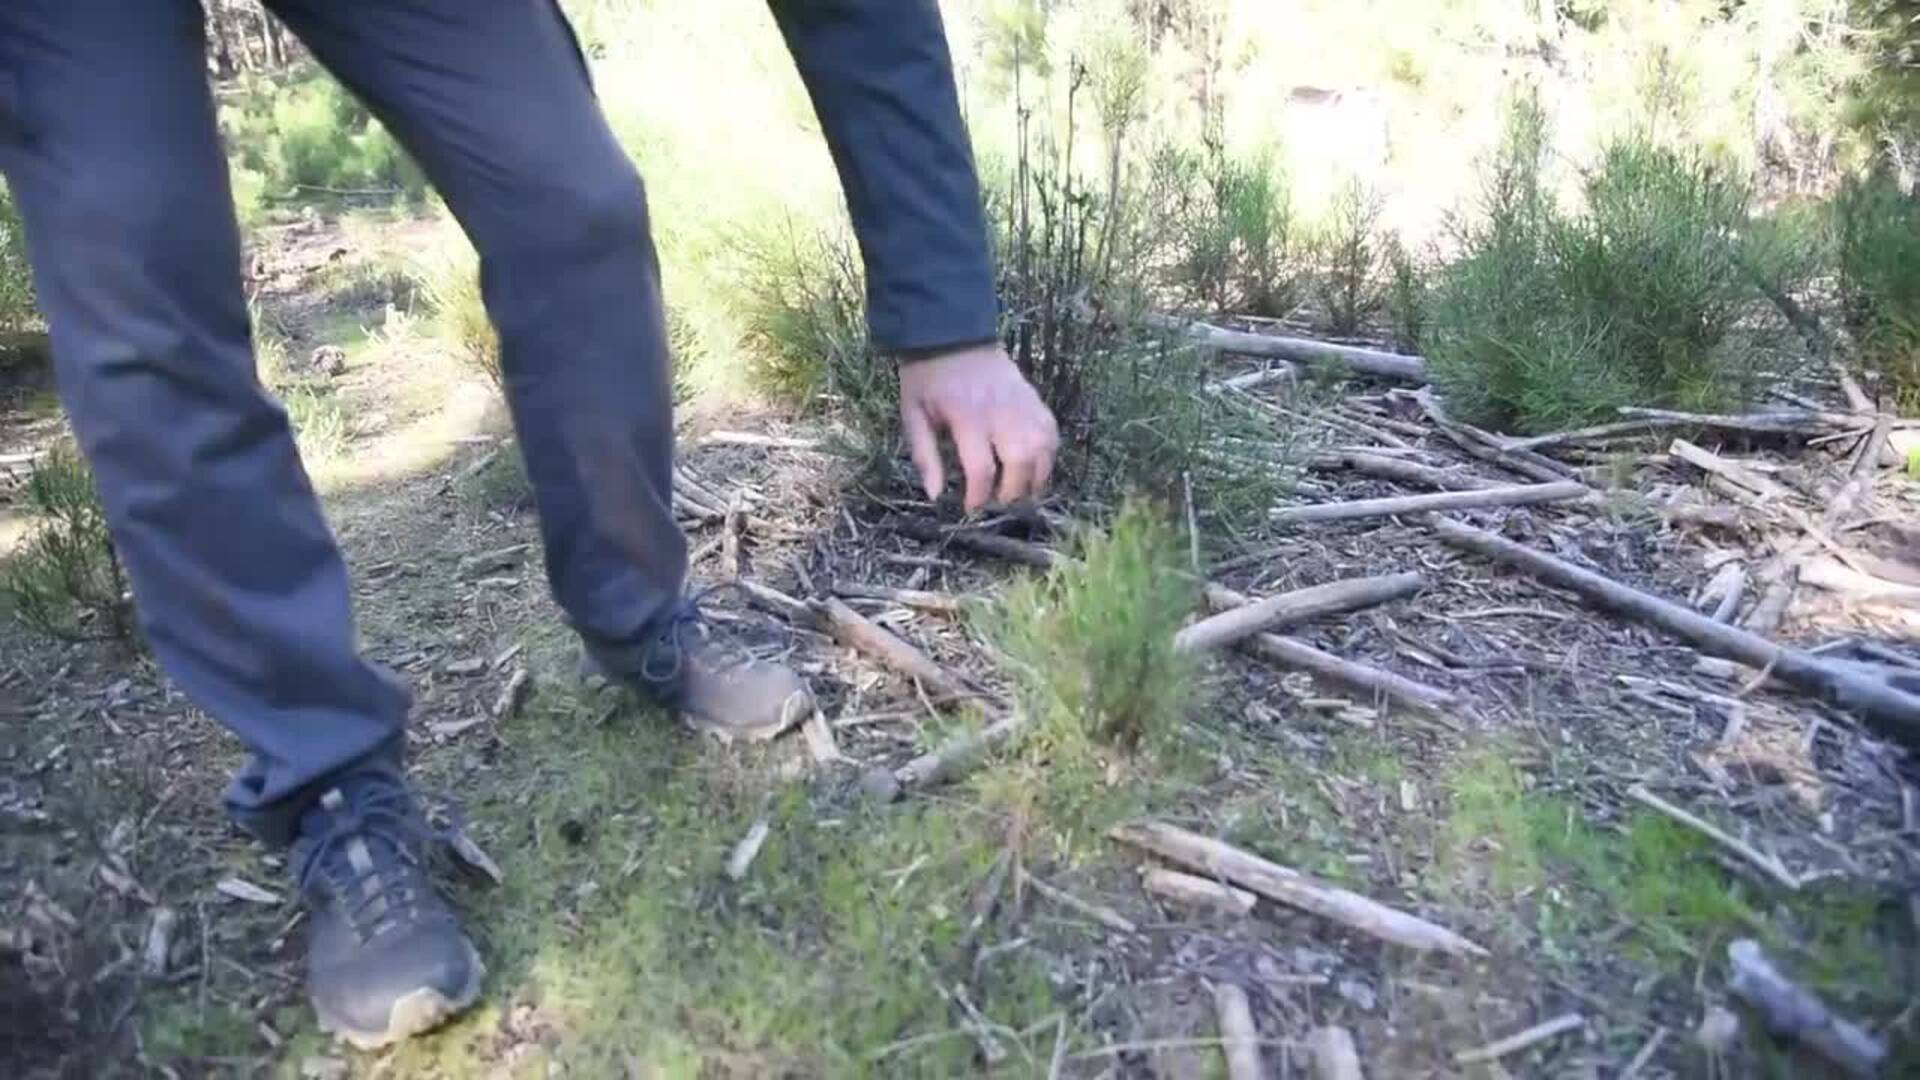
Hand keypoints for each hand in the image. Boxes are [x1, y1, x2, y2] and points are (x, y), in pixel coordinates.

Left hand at [897, 343, 1058, 511]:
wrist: (951, 334)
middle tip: (997, 501)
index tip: (970, 507)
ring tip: (1020, 491)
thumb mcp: (913, 416)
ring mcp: (1022, 404)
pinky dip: (1049, 454)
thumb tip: (936, 495)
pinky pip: (1052, 432)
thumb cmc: (927, 380)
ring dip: (1036, 478)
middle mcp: (1000, 411)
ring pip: (1043, 449)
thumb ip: (924, 456)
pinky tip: (1036, 467)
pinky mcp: (1034, 398)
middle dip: (1011, 491)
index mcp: (966, 417)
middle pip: (1020, 462)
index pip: (981, 468)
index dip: (978, 496)